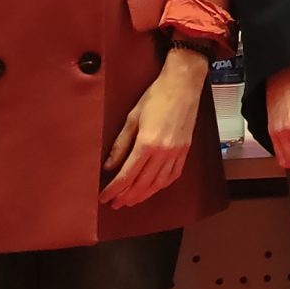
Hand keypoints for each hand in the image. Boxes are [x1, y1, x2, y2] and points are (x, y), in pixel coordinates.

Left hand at [102, 49, 208, 207]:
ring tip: (130, 201)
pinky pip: (173, 175)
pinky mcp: (185, 150)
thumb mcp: (132, 118)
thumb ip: (120, 145)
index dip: (113, 189)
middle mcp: (163, 152)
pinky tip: (153, 188)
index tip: (104, 197)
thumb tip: (108, 166)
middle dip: (126, 196)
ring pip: (158, 184)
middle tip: (115, 203)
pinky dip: (161, 186)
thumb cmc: (156, 96)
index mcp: (146, 144)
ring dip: (143, 195)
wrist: (183, 84)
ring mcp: (176, 153)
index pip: (126, 176)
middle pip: (141, 184)